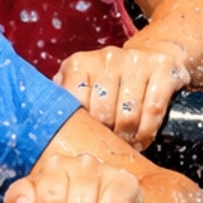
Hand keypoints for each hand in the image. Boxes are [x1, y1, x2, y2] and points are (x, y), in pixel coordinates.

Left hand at [54, 41, 188, 147]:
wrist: (154, 56)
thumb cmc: (111, 81)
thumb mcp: (83, 85)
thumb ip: (65, 100)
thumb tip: (40, 125)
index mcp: (80, 63)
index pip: (74, 102)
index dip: (83, 126)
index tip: (89, 137)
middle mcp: (107, 57)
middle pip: (103, 113)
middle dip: (108, 136)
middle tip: (112, 147)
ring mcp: (135, 61)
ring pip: (128, 114)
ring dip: (129, 138)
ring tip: (128, 146)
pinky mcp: (162, 69)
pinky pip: (152, 110)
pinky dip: (147, 131)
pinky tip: (143, 138)